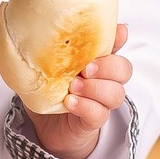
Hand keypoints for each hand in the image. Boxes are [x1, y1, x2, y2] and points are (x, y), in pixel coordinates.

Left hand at [24, 24, 131, 158]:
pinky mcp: (94, 121)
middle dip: (108, 66)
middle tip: (86, 69)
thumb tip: (36, 32)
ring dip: (95, 88)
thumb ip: (50, 53)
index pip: (115, 46)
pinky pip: (100, 113)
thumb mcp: (47, 68)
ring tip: (73, 87)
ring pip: (116, 93)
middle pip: (123, 70)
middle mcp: (104, 80)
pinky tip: (70, 102)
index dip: (119, 38)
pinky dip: (86, 106)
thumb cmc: (49, 93)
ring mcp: (101, 102)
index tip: (119, 32)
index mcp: (95, 62)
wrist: (47, 127)